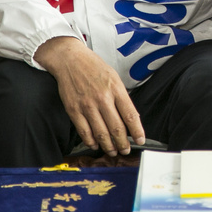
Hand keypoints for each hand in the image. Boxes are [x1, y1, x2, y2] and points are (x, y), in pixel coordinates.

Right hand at [34, 36, 145, 156]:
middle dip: (123, 143)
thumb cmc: (94, 68)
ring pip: (101, 133)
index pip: (130, 115)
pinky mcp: (74, 110)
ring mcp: (87, 105)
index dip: (137, 131)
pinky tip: (96, 145)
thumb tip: (130, 118)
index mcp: (116, 89)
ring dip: (108, 146)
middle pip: (116, 128)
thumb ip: (121, 97)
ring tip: (113, 151)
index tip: (140, 140)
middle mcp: (103, 98)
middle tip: (126, 150)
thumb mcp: (114, 78)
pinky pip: (84, 131)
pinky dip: (91, 141)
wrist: (70, 60)